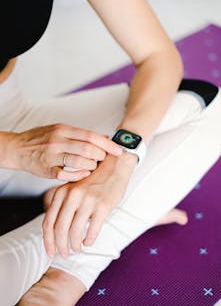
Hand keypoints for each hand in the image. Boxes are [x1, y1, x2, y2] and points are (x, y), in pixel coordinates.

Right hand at [6, 123, 122, 180]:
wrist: (18, 148)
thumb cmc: (41, 138)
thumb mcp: (60, 130)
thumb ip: (81, 134)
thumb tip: (104, 137)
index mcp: (63, 129)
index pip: (90, 135)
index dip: (107, 144)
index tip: (118, 150)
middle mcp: (58, 140)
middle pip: (88, 148)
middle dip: (101, 155)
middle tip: (104, 159)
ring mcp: (52, 155)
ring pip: (80, 161)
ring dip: (92, 165)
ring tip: (94, 166)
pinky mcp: (47, 170)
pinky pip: (67, 175)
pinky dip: (79, 176)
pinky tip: (84, 175)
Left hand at [42, 151, 137, 257]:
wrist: (114, 166)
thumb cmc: (93, 180)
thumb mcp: (73, 188)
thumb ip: (63, 205)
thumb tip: (55, 232)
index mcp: (62, 192)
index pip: (48, 222)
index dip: (48, 241)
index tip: (50, 252)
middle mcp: (72, 195)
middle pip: (60, 229)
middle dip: (60, 246)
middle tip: (64, 254)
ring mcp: (88, 200)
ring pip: (75, 232)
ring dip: (75, 245)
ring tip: (77, 248)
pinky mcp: (103, 206)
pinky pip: (93, 230)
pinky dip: (89, 240)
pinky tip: (88, 242)